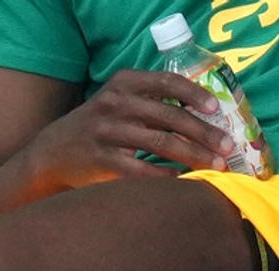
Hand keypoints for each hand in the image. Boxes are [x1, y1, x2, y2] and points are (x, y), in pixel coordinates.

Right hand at [20, 68, 234, 189]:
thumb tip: (203, 115)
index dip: (195, 94)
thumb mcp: (117, 101)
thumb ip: (150, 100)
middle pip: (170, 116)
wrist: (52, 153)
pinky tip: (180, 180)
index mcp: (123, 83)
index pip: (167, 81)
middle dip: (204, 132)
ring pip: (160, 143)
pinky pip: (139, 169)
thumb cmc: (97, 127)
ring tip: (214, 166)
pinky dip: (163, 175)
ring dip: (193, 155)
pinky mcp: (100, 159)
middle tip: (226, 146)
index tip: (216, 108)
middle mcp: (114, 103)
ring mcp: (106, 132)